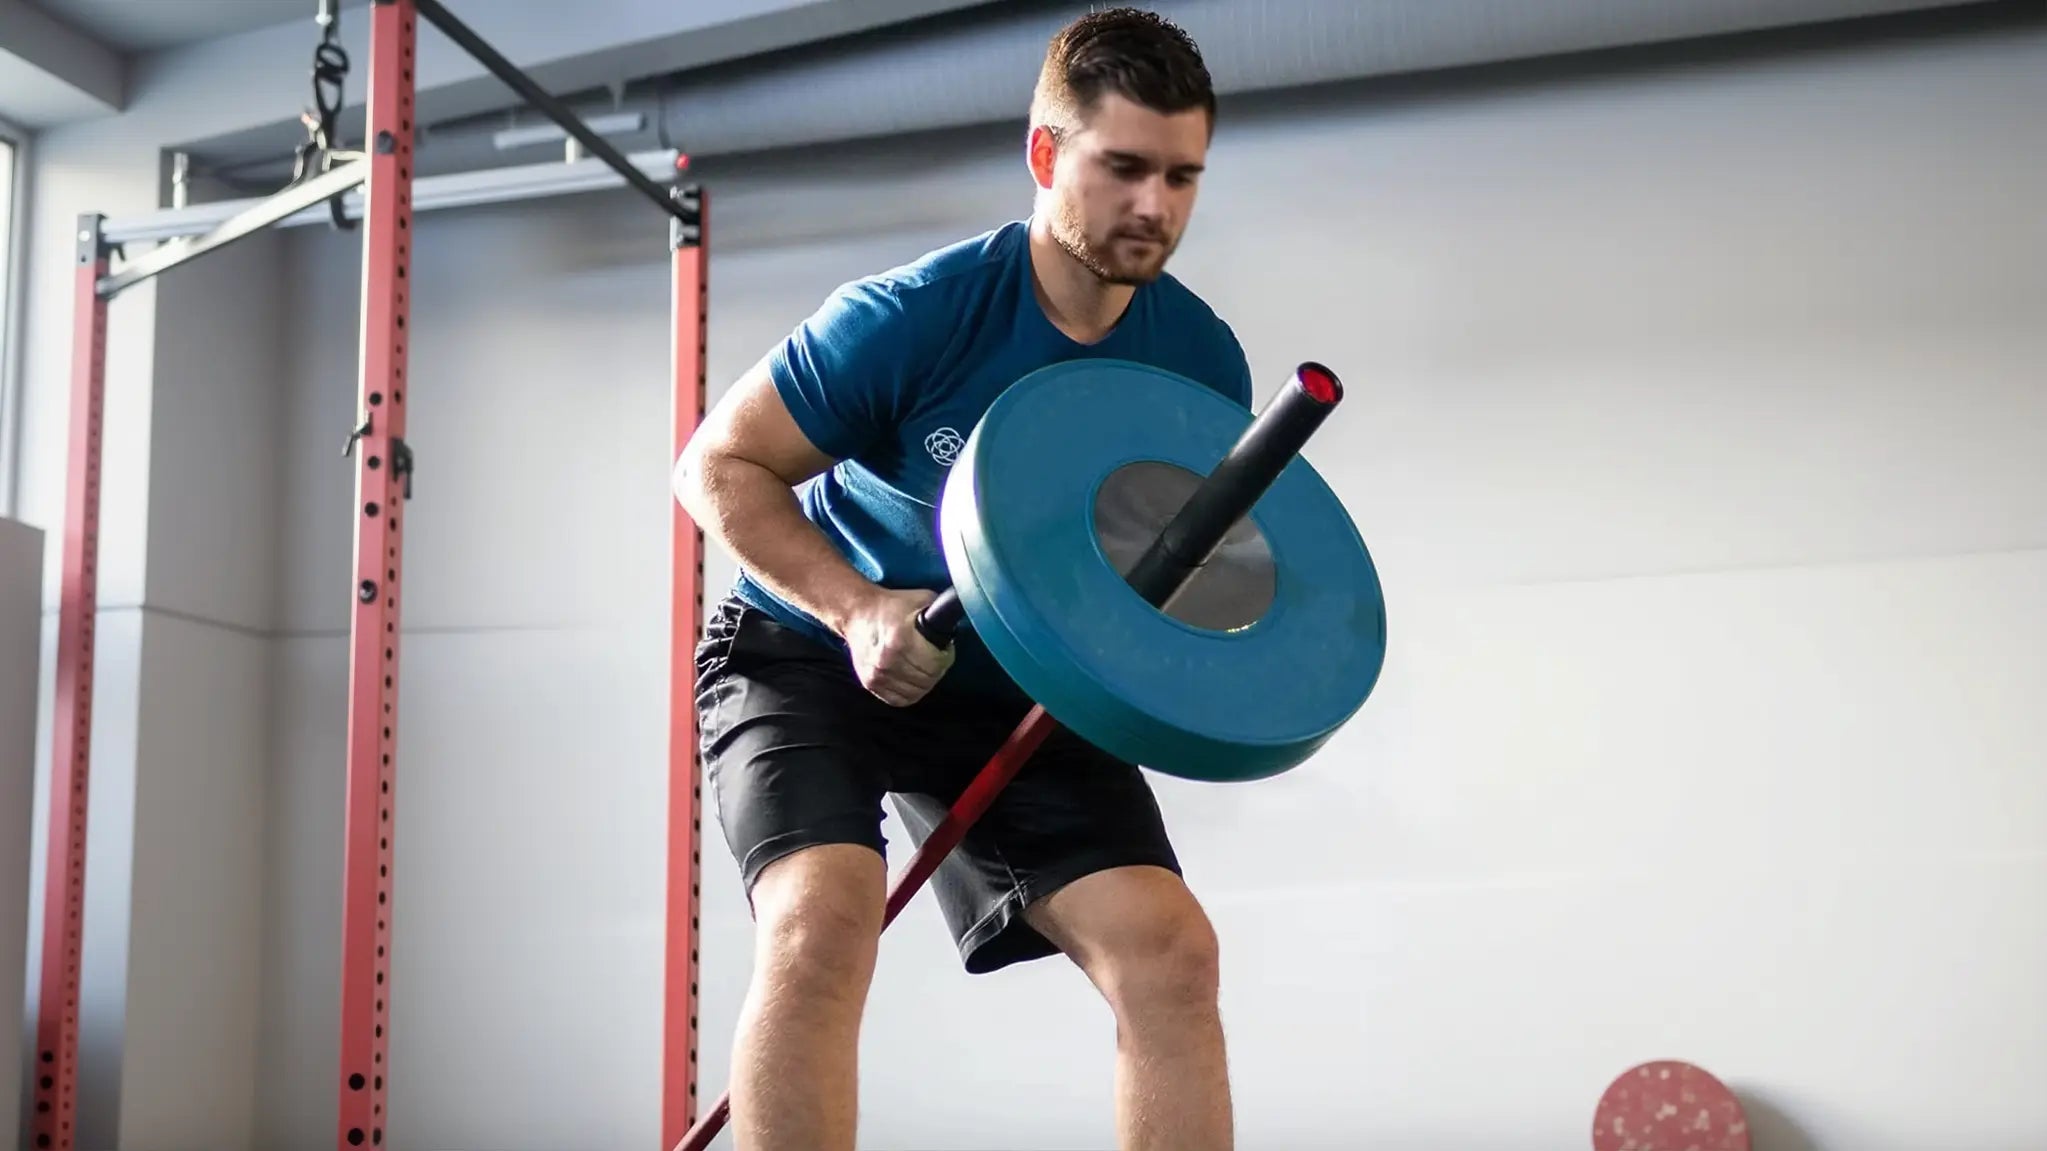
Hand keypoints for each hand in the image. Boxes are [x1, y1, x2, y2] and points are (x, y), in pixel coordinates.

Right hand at [841, 587, 954, 705]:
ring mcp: (878, 674)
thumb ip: (942, 612)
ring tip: (922, 666)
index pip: (937, 663)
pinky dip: (910, 692)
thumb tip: (963, 618)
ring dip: (924, 681)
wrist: (857, 613)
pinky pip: (900, 700)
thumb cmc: (892, 606)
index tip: (944, 649)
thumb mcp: (922, 600)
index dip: (946, 656)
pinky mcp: (870, 683)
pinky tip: (910, 677)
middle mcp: (888, 659)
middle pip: (928, 679)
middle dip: (937, 668)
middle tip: (934, 657)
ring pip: (917, 692)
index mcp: (902, 638)